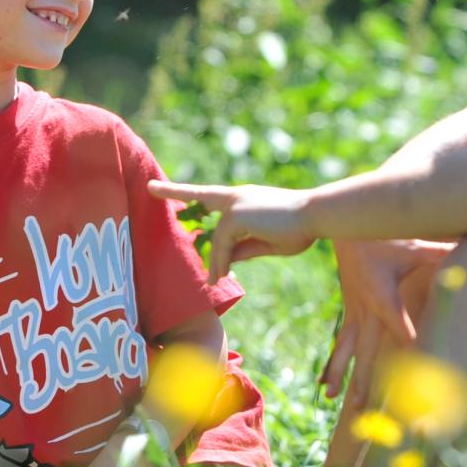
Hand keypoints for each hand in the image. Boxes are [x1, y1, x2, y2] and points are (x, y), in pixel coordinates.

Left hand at [146, 180, 316, 279]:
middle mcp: (236, 197)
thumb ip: (243, 248)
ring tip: (216, 279)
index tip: (168, 189)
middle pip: (200, 195)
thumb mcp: (266, 242)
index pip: (210, 196)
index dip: (188, 192)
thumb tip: (223, 260)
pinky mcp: (236, 215)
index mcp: (244, 200)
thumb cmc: (299, 227)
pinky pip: (222, 244)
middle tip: (149, 188)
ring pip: (217, 237)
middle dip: (173, 191)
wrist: (317, 215)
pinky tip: (222, 275)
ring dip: (217, 260)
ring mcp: (235, 203)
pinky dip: (221, 261)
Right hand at [320, 239, 453, 401]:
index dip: (409, 346)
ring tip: (339, 401)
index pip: (400, 327)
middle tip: (365, 408)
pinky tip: (325, 389)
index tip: (416, 373)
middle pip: (369, 351)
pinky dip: (333, 366)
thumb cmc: (384, 237)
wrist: (344, 228)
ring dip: (345, 377)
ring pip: (350, 352)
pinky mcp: (351, 313)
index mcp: (383, 296)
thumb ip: (439, 251)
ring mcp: (355, 314)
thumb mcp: (413, 244)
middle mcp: (366, 310)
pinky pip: (342, 344)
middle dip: (367, 380)